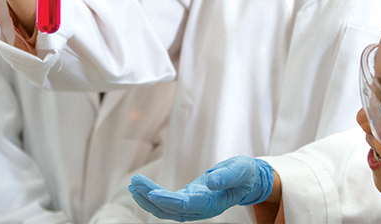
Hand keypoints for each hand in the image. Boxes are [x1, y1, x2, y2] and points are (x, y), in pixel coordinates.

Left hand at [128, 156, 272, 221]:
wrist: (247, 181)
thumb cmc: (244, 174)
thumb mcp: (239, 170)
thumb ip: (226, 176)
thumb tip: (211, 182)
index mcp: (212, 203)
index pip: (186, 206)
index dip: (168, 201)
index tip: (152, 193)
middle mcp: (200, 209)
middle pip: (171, 210)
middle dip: (151, 198)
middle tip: (135, 183)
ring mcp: (193, 206)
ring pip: (166, 209)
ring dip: (148, 199)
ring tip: (133, 184)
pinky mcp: (188, 200)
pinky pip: (167, 203)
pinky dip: (153, 197)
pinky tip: (141, 188)